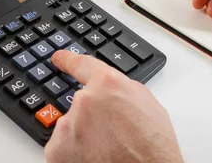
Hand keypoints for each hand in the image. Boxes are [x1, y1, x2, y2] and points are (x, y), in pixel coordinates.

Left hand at [45, 50, 182, 162]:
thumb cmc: (153, 149)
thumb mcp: (148, 105)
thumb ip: (123, 90)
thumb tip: (111, 92)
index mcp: (107, 84)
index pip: (81, 64)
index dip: (68, 60)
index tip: (59, 58)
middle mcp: (85, 101)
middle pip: (82, 103)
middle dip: (93, 117)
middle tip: (112, 135)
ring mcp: (69, 125)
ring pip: (71, 126)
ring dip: (83, 136)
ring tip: (106, 151)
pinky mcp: (57, 149)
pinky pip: (62, 146)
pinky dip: (74, 153)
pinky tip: (94, 158)